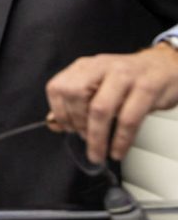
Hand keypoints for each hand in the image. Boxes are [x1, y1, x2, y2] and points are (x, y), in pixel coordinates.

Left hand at [46, 43, 177, 163]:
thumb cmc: (129, 80)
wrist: (164, 66)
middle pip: (75, 95)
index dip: (59, 111)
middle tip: (84, 138)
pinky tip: (118, 151)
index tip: (67, 128)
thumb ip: (76, 103)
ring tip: (97, 153)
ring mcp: (124, 76)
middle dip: (77, 123)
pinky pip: (128, 119)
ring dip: (96, 137)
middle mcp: (101, 67)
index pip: (58, 87)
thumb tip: (54, 123)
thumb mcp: (98, 86)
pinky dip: (120, 140)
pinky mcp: (146, 88)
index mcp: (85, 66)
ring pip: (100, 108)